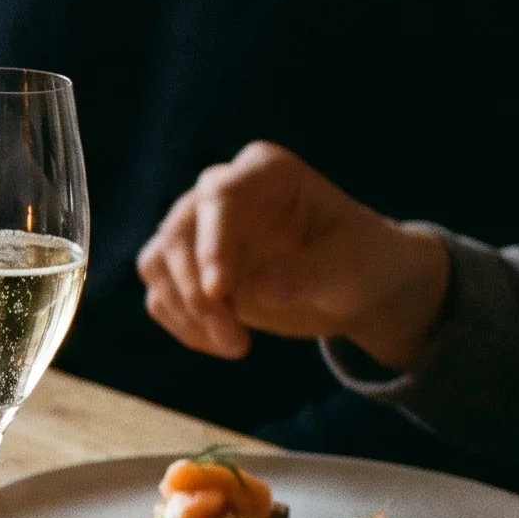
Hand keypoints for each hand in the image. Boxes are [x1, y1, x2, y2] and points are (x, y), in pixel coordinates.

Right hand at [137, 141, 452, 366]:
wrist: (353, 287)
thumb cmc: (360, 263)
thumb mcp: (351, 268)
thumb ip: (311, 274)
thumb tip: (260, 288)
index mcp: (266, 172)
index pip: (221, 195)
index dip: (213, 241)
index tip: (220, 290)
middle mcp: (221, 192)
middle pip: (178, 232)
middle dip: (197, 292)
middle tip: (235, 340)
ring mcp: (198, 229)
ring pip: (158, 263)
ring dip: (187, 311)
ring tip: (235, 345)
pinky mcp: (185, 267)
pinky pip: (161, 295)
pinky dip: (184, 325)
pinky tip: (224, 343)